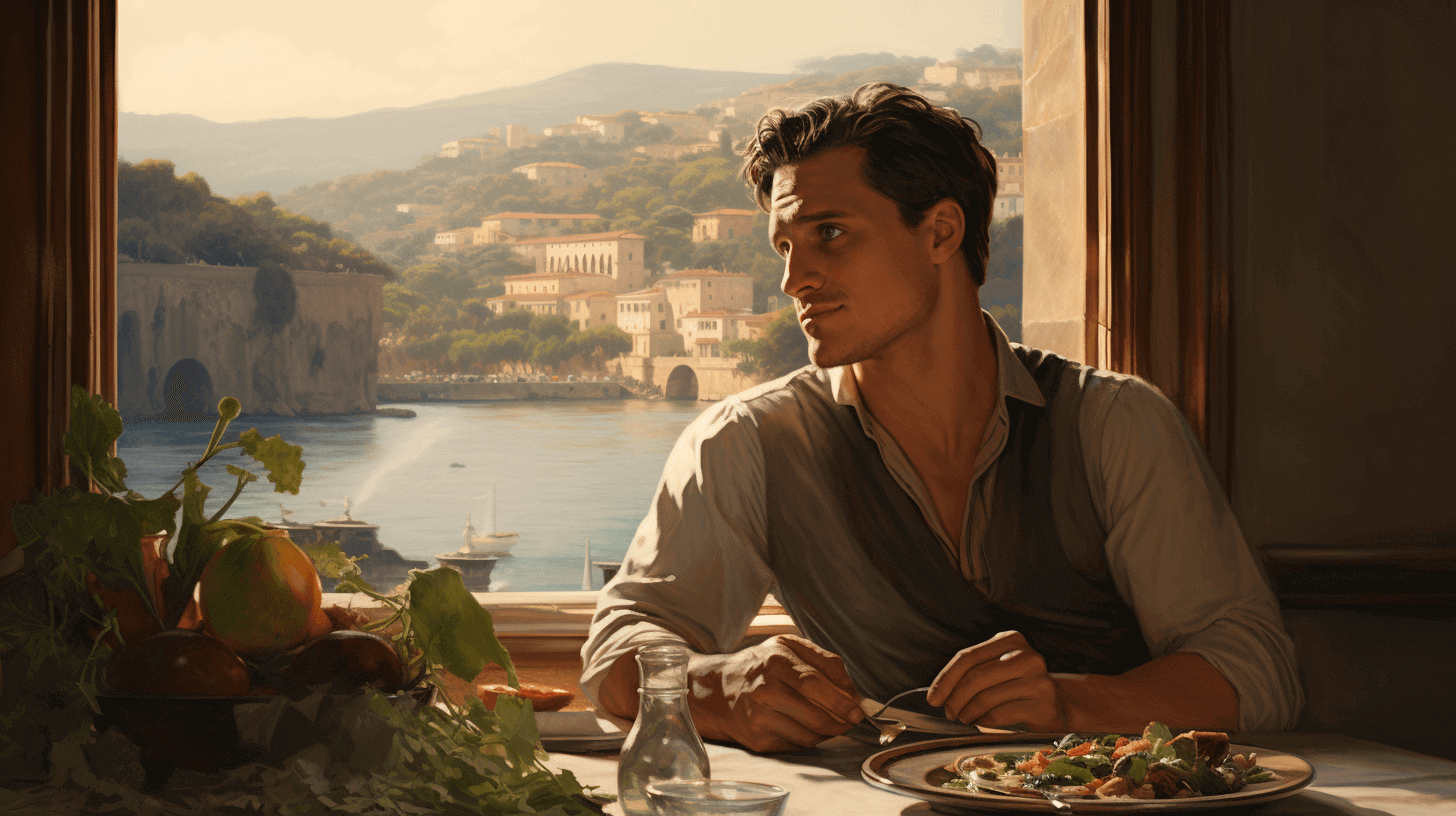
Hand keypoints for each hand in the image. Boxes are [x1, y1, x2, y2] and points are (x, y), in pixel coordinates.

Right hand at [686, 635, 863, 751]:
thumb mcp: (789, 647)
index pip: (814, 683)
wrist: (719, 689)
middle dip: (840, 721)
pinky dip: (809, 739)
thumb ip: (824, 661)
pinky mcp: (757, 740)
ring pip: (809, 735)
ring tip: (831, 723)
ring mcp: (759, 717)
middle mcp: (764, 690)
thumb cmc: (761, 665)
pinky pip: (797, 745)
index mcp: (775, 661)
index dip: (840, 700)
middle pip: (814, 714)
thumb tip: (852, 690)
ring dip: (828, 733)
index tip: (857, 710)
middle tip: (850, 721)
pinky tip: (808, 727)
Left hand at [927, 630, 1065, 730]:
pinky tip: (982, 722)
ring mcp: (1038, 680)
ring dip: (967, 712)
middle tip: (948, 713)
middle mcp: (1027, 656)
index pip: (968, 657)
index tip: (932, 698)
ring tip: (964, 718)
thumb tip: (937, 693)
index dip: (945, 679)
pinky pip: (1000, 714)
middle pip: (975, 677)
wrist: (1057, 706)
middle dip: (954, 698)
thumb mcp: (997, 669)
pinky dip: (984, 721)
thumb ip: (972, 672)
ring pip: (986, 697)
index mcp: (1011, 640)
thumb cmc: (1017, 688)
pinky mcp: (1043, 704)